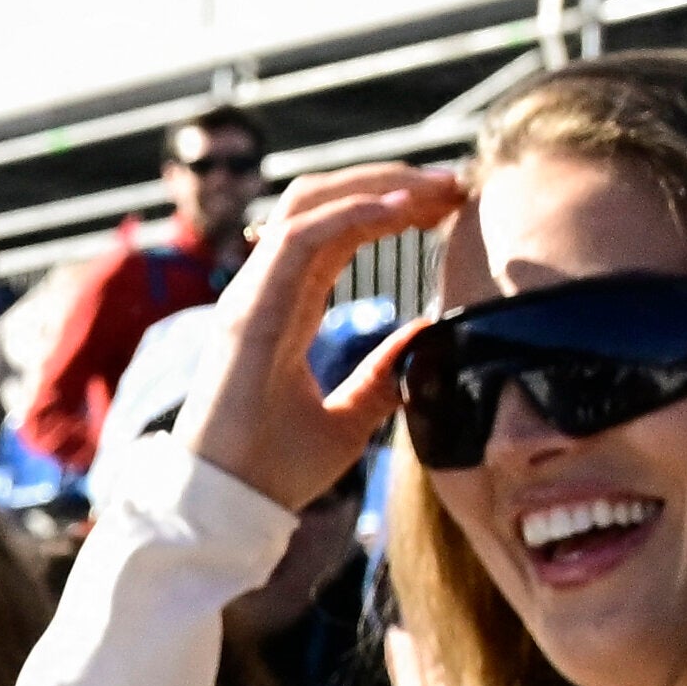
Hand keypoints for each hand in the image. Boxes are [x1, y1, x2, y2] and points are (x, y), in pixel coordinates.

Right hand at [185, 165, 479, 510]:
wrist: (230, 505)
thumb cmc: (276, 469)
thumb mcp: (351, 420)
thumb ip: (382, 376)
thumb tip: (424, 337)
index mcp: (284, 307)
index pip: (335, 229)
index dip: (390, 205)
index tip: (450, 205)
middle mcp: (264, 289)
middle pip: (322, 200)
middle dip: (389, 180)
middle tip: (456, 183)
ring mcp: (252, 295)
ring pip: (309, 204)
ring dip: (376, 184)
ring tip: (438, 186)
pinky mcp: (251, 310)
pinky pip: (301, 237)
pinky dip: (352, 213)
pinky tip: (402, 208)